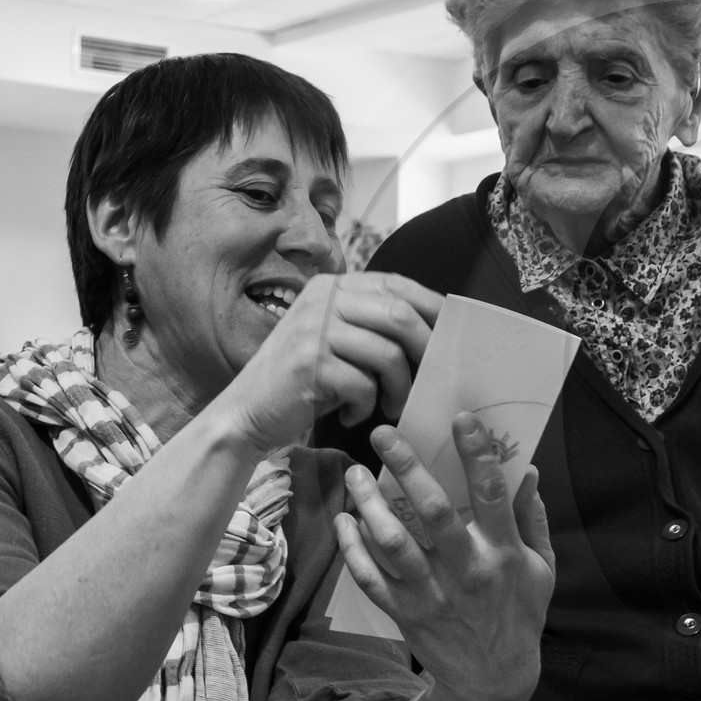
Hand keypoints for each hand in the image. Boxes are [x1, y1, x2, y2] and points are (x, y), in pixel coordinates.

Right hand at [215, 272, 442, 453]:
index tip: (453, 331)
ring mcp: (313, 331)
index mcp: (331, 286)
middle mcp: (322, 301)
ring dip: (399, 387)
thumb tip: (437, 329)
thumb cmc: (304, 381)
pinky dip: (366, 407)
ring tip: (391, 405)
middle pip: (399, 316)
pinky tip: (352, 415)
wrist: (246, 413)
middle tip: (433, 378)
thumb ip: (372, 325)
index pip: (395, 284)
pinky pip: (363, 385)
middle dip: (426, 350)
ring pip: (388, 354)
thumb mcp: (335, 339)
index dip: (431, 306)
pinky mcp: (309, 365)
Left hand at [334, 414, 554, 700]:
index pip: (490, 494)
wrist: (490, 682)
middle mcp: (465, 569)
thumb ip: (534, 519)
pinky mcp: (403, 611)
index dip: (476, 453)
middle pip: (430, 511)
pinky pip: (369, 576)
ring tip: (355, 474)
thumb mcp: (543, 568)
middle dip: (406, 467)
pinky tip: (344, 521)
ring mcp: (430, 592)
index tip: (462, 419)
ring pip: (391, 542)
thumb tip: (528, 471)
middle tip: (383, 435)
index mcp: (503, 553)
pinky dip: (351, 547)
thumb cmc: (520, 616)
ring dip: (368, 505)